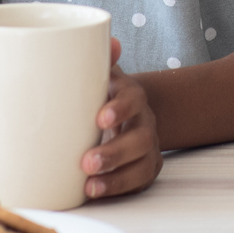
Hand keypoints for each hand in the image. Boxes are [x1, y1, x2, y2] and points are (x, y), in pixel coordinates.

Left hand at [81, 37, 161, 198]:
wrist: (120, 115)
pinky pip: (139, 181)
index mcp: (130, 96)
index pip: (133, 98)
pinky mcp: (144, 168)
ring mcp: (146, 147)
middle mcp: (143, 121)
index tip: (100, 118)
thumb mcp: (97, 74)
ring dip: (118, 175)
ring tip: (90, 184)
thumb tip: (110, 41)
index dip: (121, 108)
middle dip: (116, 151)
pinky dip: (119, 188)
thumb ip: (96, 57)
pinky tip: (96, 192)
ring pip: (143, 162)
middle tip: (87, 161)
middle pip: (141, 137)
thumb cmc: (98, 94)